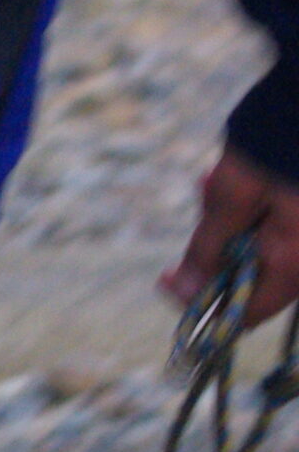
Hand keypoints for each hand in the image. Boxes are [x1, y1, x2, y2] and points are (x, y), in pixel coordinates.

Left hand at [163, 147, 298, 325]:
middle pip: (251, 276)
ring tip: (220, 176)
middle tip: (207, 192)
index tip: (167, 277)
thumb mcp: (233, 193)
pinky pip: (277, 225)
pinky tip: (235, 172)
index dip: (202, 303)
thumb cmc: (277, 138)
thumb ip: (208, 247)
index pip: (247, 313)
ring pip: (260, 247)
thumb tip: (185, 289)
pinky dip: (252, 206)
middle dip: (216, 243)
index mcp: (296, 261)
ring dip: (232, 218)